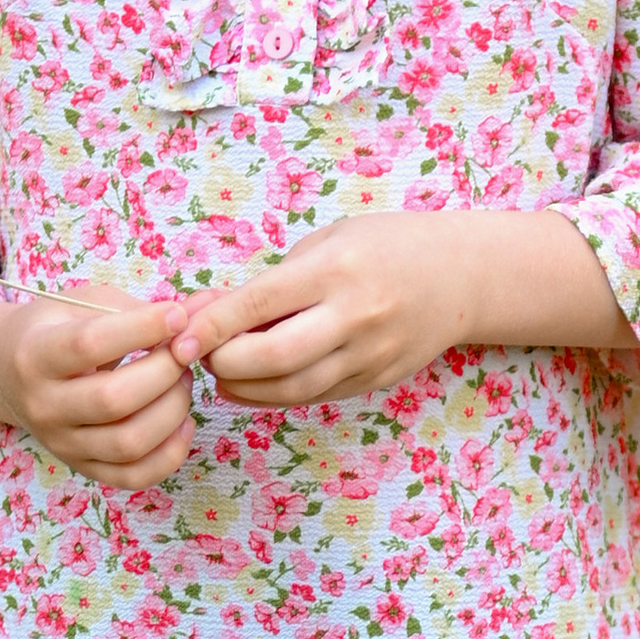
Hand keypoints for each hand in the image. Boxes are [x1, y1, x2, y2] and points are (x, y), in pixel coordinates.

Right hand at [0, 284, 199, 483]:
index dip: (141, 328)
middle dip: (164, 372)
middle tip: (182, 352)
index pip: (90, 345)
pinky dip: (170, 454)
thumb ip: (135, 309)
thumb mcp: (82, 304)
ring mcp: (61, 443)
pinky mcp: (82, 467)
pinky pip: (133, 477)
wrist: (7, 372)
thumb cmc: (56, 329)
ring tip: (182, 382)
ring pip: (128, 443)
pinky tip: (182, 422)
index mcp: (35, 356)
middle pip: (113, 400)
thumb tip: (198, 311)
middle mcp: (43, 406)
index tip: (176, 314)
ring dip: (172, 411)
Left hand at [170, 210, 631, 406]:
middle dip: (224, 364)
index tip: (177, 339)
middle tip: (199, 357)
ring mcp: (369, 354)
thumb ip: (269, 281)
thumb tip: (199, 312)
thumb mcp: (327, 242)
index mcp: (336, 269)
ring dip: (244, 388)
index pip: (259, 304)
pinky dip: (275, 395)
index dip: (211, 326)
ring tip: (221, 374)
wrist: (461, 276)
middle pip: (273, 359)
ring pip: (292, 389)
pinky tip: (254, 384)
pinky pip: (314, 396)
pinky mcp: (376, 380)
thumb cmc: (382, 247)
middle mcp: (355, 315)